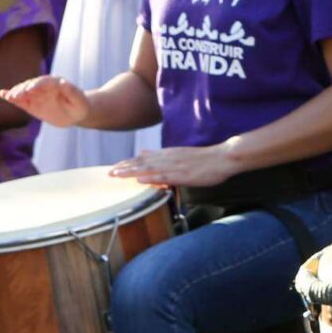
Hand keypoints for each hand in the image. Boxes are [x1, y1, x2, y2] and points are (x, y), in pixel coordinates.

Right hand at [1, 74, 90, 127]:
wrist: (75, 113)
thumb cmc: (79, 106)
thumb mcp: (79, 100)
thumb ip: (72, 92)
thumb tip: (63, 82)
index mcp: (55, 83)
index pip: (45, 82)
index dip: (37, 85)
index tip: (31, 89)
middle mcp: (43, 86)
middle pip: (31, 85)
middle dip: (24, 89)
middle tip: (17, 95)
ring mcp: (36, 94)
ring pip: (24, 91)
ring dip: (16, 93)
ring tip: (9, 97)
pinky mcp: (31, 103)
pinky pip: (20, 100)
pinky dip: (12, 97)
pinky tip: (2, 94)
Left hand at [112, 143, 237, 188]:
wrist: (223, 157)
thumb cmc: (204, 159)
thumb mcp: (178, 153)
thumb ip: (159, 154)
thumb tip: (142, 152)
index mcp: (166, 154)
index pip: (142, 159)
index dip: (127, 163)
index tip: (113, 168)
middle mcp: (168, 158)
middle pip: (141, 163)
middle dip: (124, 168)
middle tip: (108, 173)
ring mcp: (175, 166)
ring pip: (149, 169)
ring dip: (132, 172)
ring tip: (117, 175)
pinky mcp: (183, 174)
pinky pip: (164, 177)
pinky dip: (151, 178)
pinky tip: (140, 180)